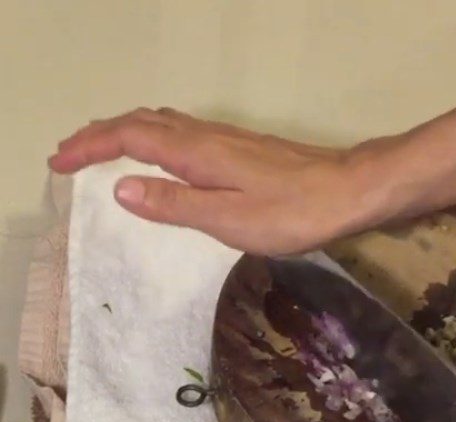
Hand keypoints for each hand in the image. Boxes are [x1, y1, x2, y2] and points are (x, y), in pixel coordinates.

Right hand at [48, 107, 389, 254]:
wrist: (349, 191)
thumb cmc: (293, 212)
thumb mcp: (230, 218)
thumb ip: (177, 205)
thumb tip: (122, 188)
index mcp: (196, 152)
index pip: (128, 137)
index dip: (90, 146)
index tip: (58, 163)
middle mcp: (207, 136)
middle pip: (141, 122)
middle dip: (100, 135)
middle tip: (70, 155)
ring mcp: (227, 139)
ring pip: (163, 123)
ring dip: (127, 133)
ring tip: (104, 153)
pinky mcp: (244, 149)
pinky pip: (184, 133)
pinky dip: (156, 140)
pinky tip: (163, 160)